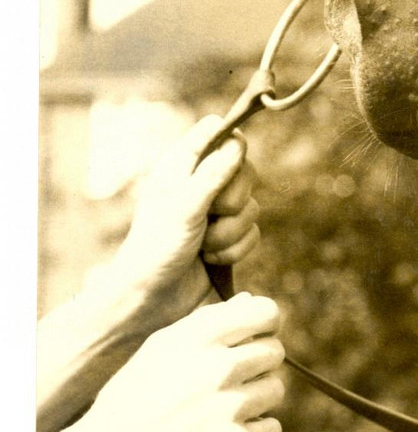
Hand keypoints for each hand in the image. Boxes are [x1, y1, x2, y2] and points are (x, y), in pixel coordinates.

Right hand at [41, 294, 284, 431]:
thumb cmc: (135, 393)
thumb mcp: (162, 345)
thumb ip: (209, 321)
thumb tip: (250, 302)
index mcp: (200, 336)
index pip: (266, 313)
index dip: (266, 322)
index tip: (257, 333)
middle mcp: (218, 366)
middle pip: (274, 351)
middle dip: (258, 361)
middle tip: (234, 376)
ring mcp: (228, 407)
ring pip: (275, 389)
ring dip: (257, 397)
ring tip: (226, 405)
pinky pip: (272, 428)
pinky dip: (256, 431)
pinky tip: (230, 430)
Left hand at [110, 115, 260, 334]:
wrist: (149, 301)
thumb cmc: (156, 248)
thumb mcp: (184, 206)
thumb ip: (212, 174)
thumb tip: (238, 141)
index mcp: (182, 165)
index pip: (216, 130)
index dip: (230, 139)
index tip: (234, 160)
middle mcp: (201, 184)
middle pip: (244, 168)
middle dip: (235, 198)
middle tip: (213, 212)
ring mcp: (215, 213)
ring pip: (251, 206)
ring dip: (230, 232)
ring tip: (204, 246)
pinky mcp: (227, 239)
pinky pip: (253, 234)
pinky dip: (234, 249)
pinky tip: (211, 260)